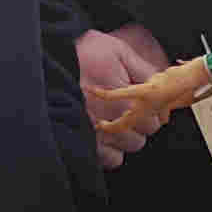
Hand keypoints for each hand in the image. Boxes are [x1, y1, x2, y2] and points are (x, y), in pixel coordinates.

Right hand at [78, 26, 171, 169]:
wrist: (51, 63)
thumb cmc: (85, 54)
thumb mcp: (118, 52)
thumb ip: (144, 69)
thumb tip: (161, 83)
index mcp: (128, 94)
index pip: (155, 117)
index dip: (152, 111)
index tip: (144, 104)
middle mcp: (116, 115)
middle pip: (145, 133)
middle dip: (140, 123)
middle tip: (128, 111)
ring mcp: (100, 130)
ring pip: (130, 146)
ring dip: (127, 136)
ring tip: (115, 121)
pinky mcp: (86, 140)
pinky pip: (111, 159)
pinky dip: (112, 151)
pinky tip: (106, 138)